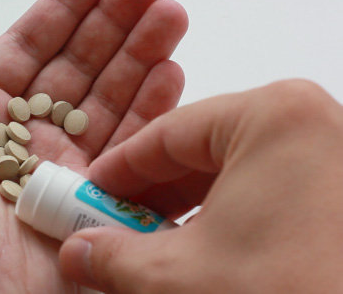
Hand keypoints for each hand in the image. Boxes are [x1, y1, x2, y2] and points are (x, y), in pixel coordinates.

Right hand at [60, 80, 342, 292]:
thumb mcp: (176, 279)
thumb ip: (111, 258)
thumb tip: (78, 253)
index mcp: (271, 116)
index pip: (165, 133)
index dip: (117, 170)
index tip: (90, 195)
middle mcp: (308, 122)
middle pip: (199, 151)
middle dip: (150, 195)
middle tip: (114, 226)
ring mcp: (330, 155)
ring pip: (233, 172)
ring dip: (186, 211)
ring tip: (153, 246)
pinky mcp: (337, 191)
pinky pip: (267, 190)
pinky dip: (227, 219)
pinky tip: (203, 252)